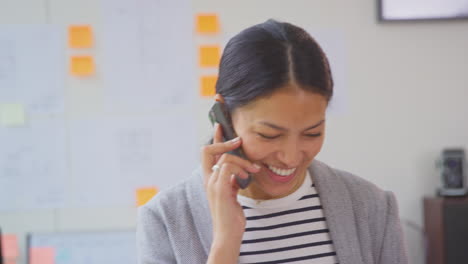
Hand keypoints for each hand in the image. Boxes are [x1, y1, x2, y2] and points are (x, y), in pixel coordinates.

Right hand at [201, 123, 260, 259]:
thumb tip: (239, 170)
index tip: (219, 126)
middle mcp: (208, 179)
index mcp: (210, 179)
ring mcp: (212, 183)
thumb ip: (231, 180)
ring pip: (224, 158)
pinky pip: (228, 167)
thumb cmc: (231, 215)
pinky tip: (247, 177)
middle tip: (239, 141)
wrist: (228, 233)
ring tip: (252, 170)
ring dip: (242, 161)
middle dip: (223, 141)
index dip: (214, 138)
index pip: (208, 153)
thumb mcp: (232, 193)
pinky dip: (240, 169)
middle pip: (207, 150)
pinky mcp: (220, 188)